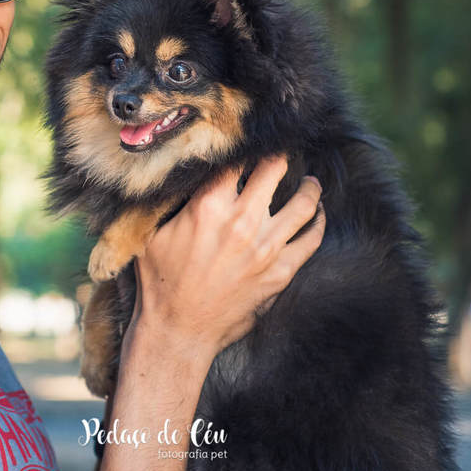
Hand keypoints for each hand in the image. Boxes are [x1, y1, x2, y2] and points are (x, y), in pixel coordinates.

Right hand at [128, 156, 324, 360]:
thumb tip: (180, 170)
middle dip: (279, 155)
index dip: (245, 145)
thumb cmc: (160, 281)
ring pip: (304, 203)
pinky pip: (311, 240)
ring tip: (310, 181)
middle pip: (275, 169)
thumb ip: (170, 199)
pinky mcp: (280, 272)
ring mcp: (266, 248)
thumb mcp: (153, 231)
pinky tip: (317, 215)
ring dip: (310, 187)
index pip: (237, 159)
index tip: (250, 139)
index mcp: (209, 207)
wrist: (178, 331)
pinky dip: (317, 223)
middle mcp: (242, 222)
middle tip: (282, 151)